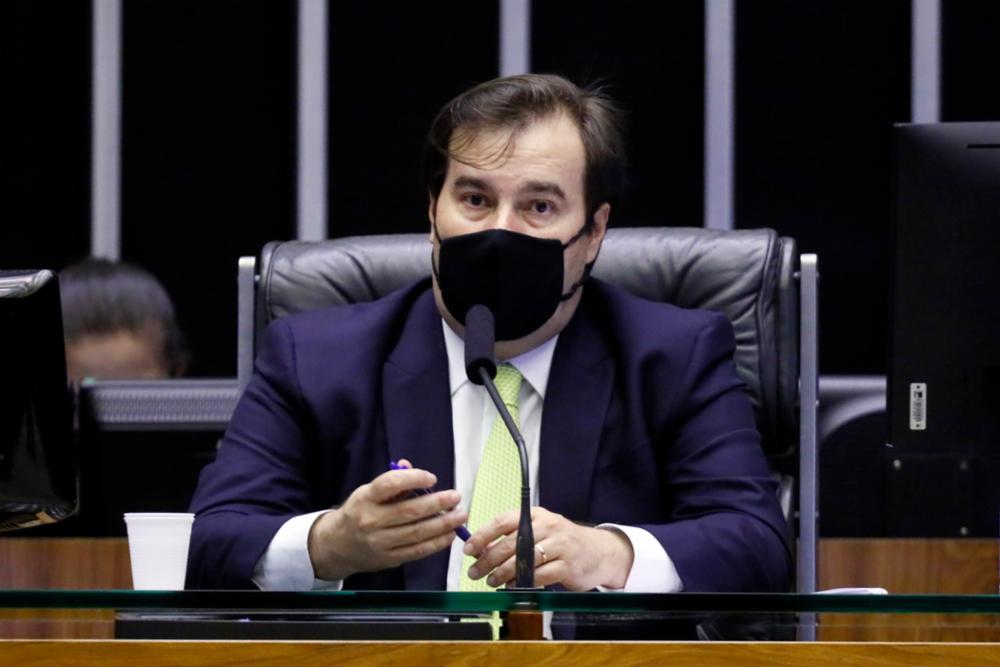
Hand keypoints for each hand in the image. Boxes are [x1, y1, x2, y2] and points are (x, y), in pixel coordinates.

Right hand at [308, 459, 466, 580]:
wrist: (337, 545)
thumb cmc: (359, 512)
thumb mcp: (368, 492)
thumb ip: (392, 481)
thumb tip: (408, 465)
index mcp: (366, 498)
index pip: (390, 484)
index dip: (413, 479)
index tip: (432, 478)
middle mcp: (371, 520)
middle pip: (409, 511)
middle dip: (437, 503)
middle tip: (455, 497)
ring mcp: (380, 542)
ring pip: (417, 533)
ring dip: (443, 524)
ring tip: (460, 516)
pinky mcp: (389, 558)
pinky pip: (417, 551)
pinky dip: (437, 543)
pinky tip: (450, 534)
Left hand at [462, 507, 633, 590]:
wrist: (597, 552)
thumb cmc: (560, 542)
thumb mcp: (537, 532)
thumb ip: (511, 539)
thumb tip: (480, 551)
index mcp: (536, 515)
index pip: (503, 521)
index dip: (483, 535)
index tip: (468, 549)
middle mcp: (548, 526)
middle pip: (511, 542)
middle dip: (488, 559)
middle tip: (475, 571)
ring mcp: (560, 545)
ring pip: (524, 559)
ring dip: (503, 573)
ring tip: (492, 581)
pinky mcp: (568, 565)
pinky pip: (540, 575)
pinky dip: (523, 582)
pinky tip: (513, 586)